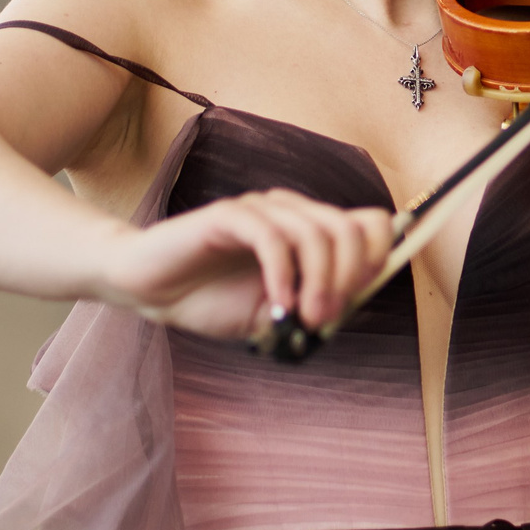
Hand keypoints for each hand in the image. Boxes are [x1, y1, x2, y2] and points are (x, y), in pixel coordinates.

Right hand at [96, 190, 395, 338]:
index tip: (361, 296)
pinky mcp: (229, 215)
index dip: (379, 255)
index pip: (370, 223)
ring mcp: (261, 210)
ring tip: (303, 318)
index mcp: (308, 231)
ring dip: (319, 282)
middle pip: (349, 228)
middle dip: (348, 278)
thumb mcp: (274, 314)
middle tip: (325, 319)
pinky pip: (272, 238)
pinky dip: (283, 275)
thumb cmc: (212, 299)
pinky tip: (277, 305)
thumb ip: (311, 308)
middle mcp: (291, 212)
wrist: (151, 291)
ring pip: (316, 233)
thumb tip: (350, 307)